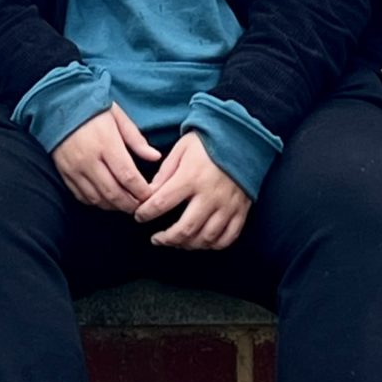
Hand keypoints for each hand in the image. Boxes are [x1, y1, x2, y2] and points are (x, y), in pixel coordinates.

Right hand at [53, 104, 158, 212]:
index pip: (128, 176)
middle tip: (141, 207)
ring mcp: (74, 168)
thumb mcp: (118, 116)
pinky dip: (96, 202)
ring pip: (97, 199)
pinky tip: (106, 199)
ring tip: (126, 204)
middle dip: (131, 204)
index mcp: (106, 143)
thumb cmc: (93, 108)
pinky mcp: (64, 173)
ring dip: (114, 206)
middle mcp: (89, 159)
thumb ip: (136, 139)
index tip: (151, 195)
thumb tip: (155, 157)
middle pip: (114, 193)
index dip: (142, 191)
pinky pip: (82, 196)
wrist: (59, 103)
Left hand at [136, 133, 251, 251]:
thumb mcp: (181, 148)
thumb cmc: (208, 141)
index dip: (145, 214)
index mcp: (191, 176)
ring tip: (176, 241)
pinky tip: (201, 241)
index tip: (139, 216)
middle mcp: (210, 194)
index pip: (161, 203)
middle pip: (184, 229)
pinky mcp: (241, 210)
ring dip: (187, 244)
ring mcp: (227, 205)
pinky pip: (228, 237)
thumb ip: (165, 172)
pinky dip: (212, 245)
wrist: (242, 136)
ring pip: (205, 238)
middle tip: (156, 239)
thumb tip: (149, 194)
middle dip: (166, 239)